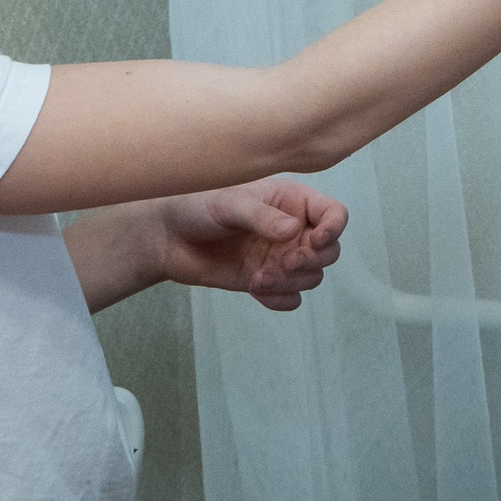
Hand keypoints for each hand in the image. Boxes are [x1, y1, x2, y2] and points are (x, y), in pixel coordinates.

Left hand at [153, 178, 345, 308]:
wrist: (166, 236)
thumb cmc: (196, 205)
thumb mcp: (229, 203)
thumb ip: (261, 216)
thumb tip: (293, 231)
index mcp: (292, 201)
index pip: (334, 214)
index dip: (335, 227)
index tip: (317, 239)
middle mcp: (293, 230)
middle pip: (330, 251)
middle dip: (312, 260)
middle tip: (285, 262)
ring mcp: (280, 257)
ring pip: (312, 278)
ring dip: (291, 282)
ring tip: (258, 279)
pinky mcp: (264, 281)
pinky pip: (290, 299)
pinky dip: (280, 299)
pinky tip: (256, 289)